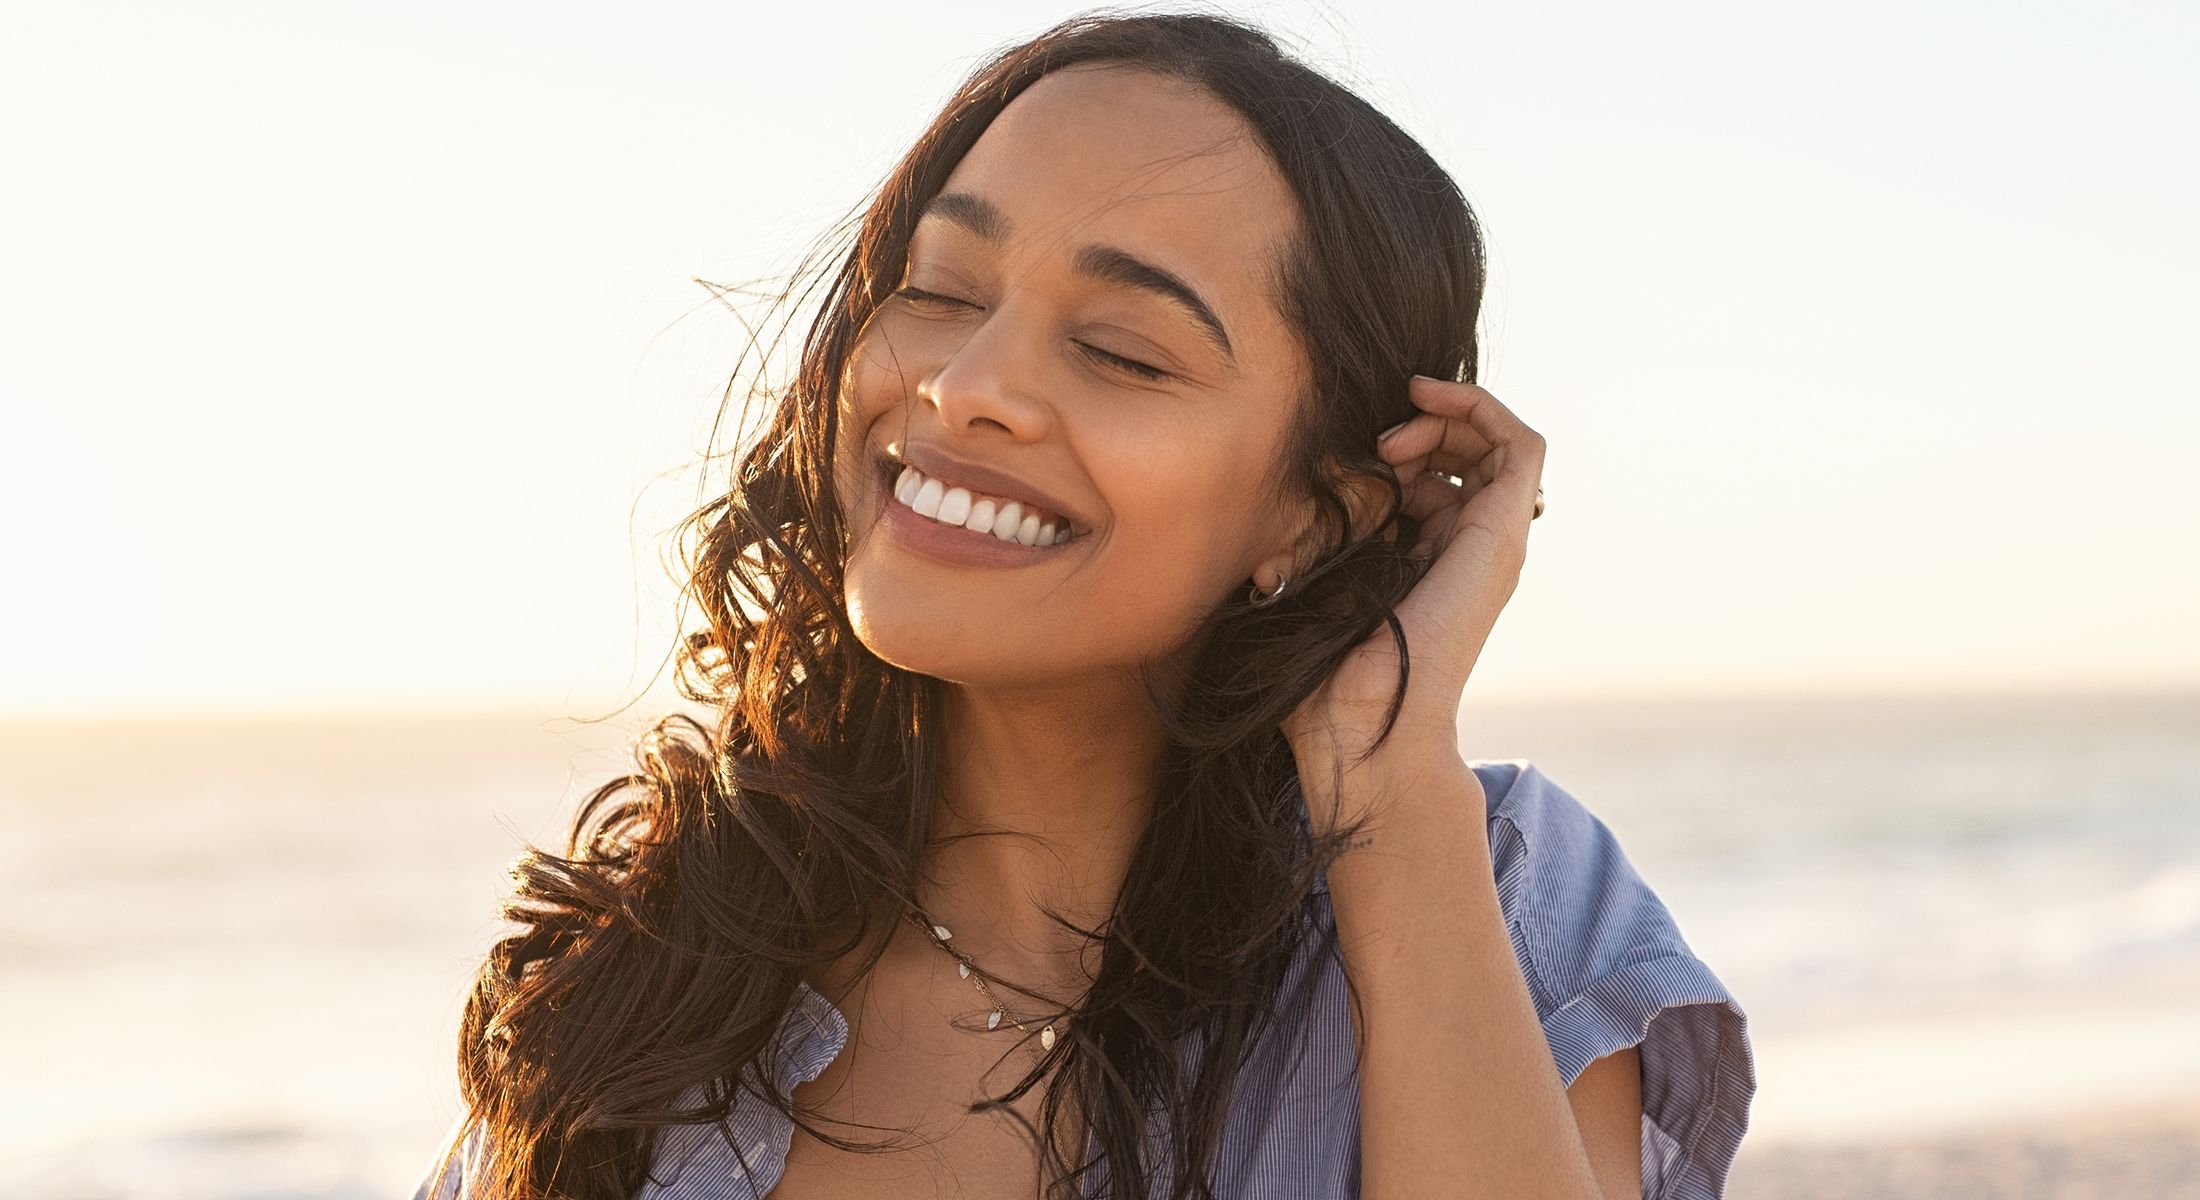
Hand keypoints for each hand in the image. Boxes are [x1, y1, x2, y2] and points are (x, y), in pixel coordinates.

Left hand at [1283, 377, 1545, 833]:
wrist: (1361, 725)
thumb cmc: (1322, 673)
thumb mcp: (1310, 579)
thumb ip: (1315, 535)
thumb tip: (1297, 495)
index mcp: (1428, 558)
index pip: (1435, 476)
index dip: (1397, 446)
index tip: (1352, 456)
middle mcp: (1469, 547)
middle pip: (1469, 452)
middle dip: (1424, 427)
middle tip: (1377, 445)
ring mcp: (1493, 541)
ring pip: (1498, 443)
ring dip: (1448, 417)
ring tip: (1395, 437)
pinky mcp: (1504, 534)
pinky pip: (1522, 445)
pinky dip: (1481, 407)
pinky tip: (1429, 401)